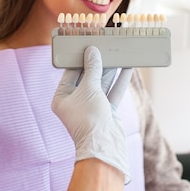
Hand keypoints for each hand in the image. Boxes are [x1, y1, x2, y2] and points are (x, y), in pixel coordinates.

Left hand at [51, 46, 131, 181]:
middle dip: (97, 63)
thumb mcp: (89, 88)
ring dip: (110, 69)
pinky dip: (120, 80)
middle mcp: (76, 102)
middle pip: (87, 77)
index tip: (87, 45)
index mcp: (62, 98)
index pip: (70, 73)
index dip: (79, 58)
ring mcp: (92, 106)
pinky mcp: (107, 111)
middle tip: (104, 46)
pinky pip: (113, 91)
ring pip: (102, 83)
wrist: (104, 146)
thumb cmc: (89, 118)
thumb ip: (92, 69)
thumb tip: (92, 51)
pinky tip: (127, 67)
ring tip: (118, 53)